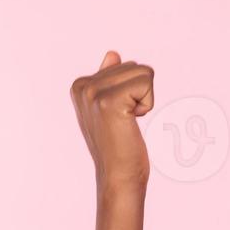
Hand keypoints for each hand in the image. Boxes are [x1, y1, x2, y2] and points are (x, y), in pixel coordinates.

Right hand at [69, 50, 153, 192]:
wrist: (118, 175)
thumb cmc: (118, 144)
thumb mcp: (110, 108)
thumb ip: (110, 79)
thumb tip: (113, 54)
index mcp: (81, 84)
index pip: (126, 65)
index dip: (132, 91)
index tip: (119, 114)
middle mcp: (84, 86)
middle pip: (135, 66)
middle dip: (140, 93)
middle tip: (125, 120)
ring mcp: (94, 93)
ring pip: (144, 72)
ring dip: (144, 99)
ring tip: (127, 121)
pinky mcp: (110, 101)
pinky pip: (147, 82)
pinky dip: (147, 104)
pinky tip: (131, 121)